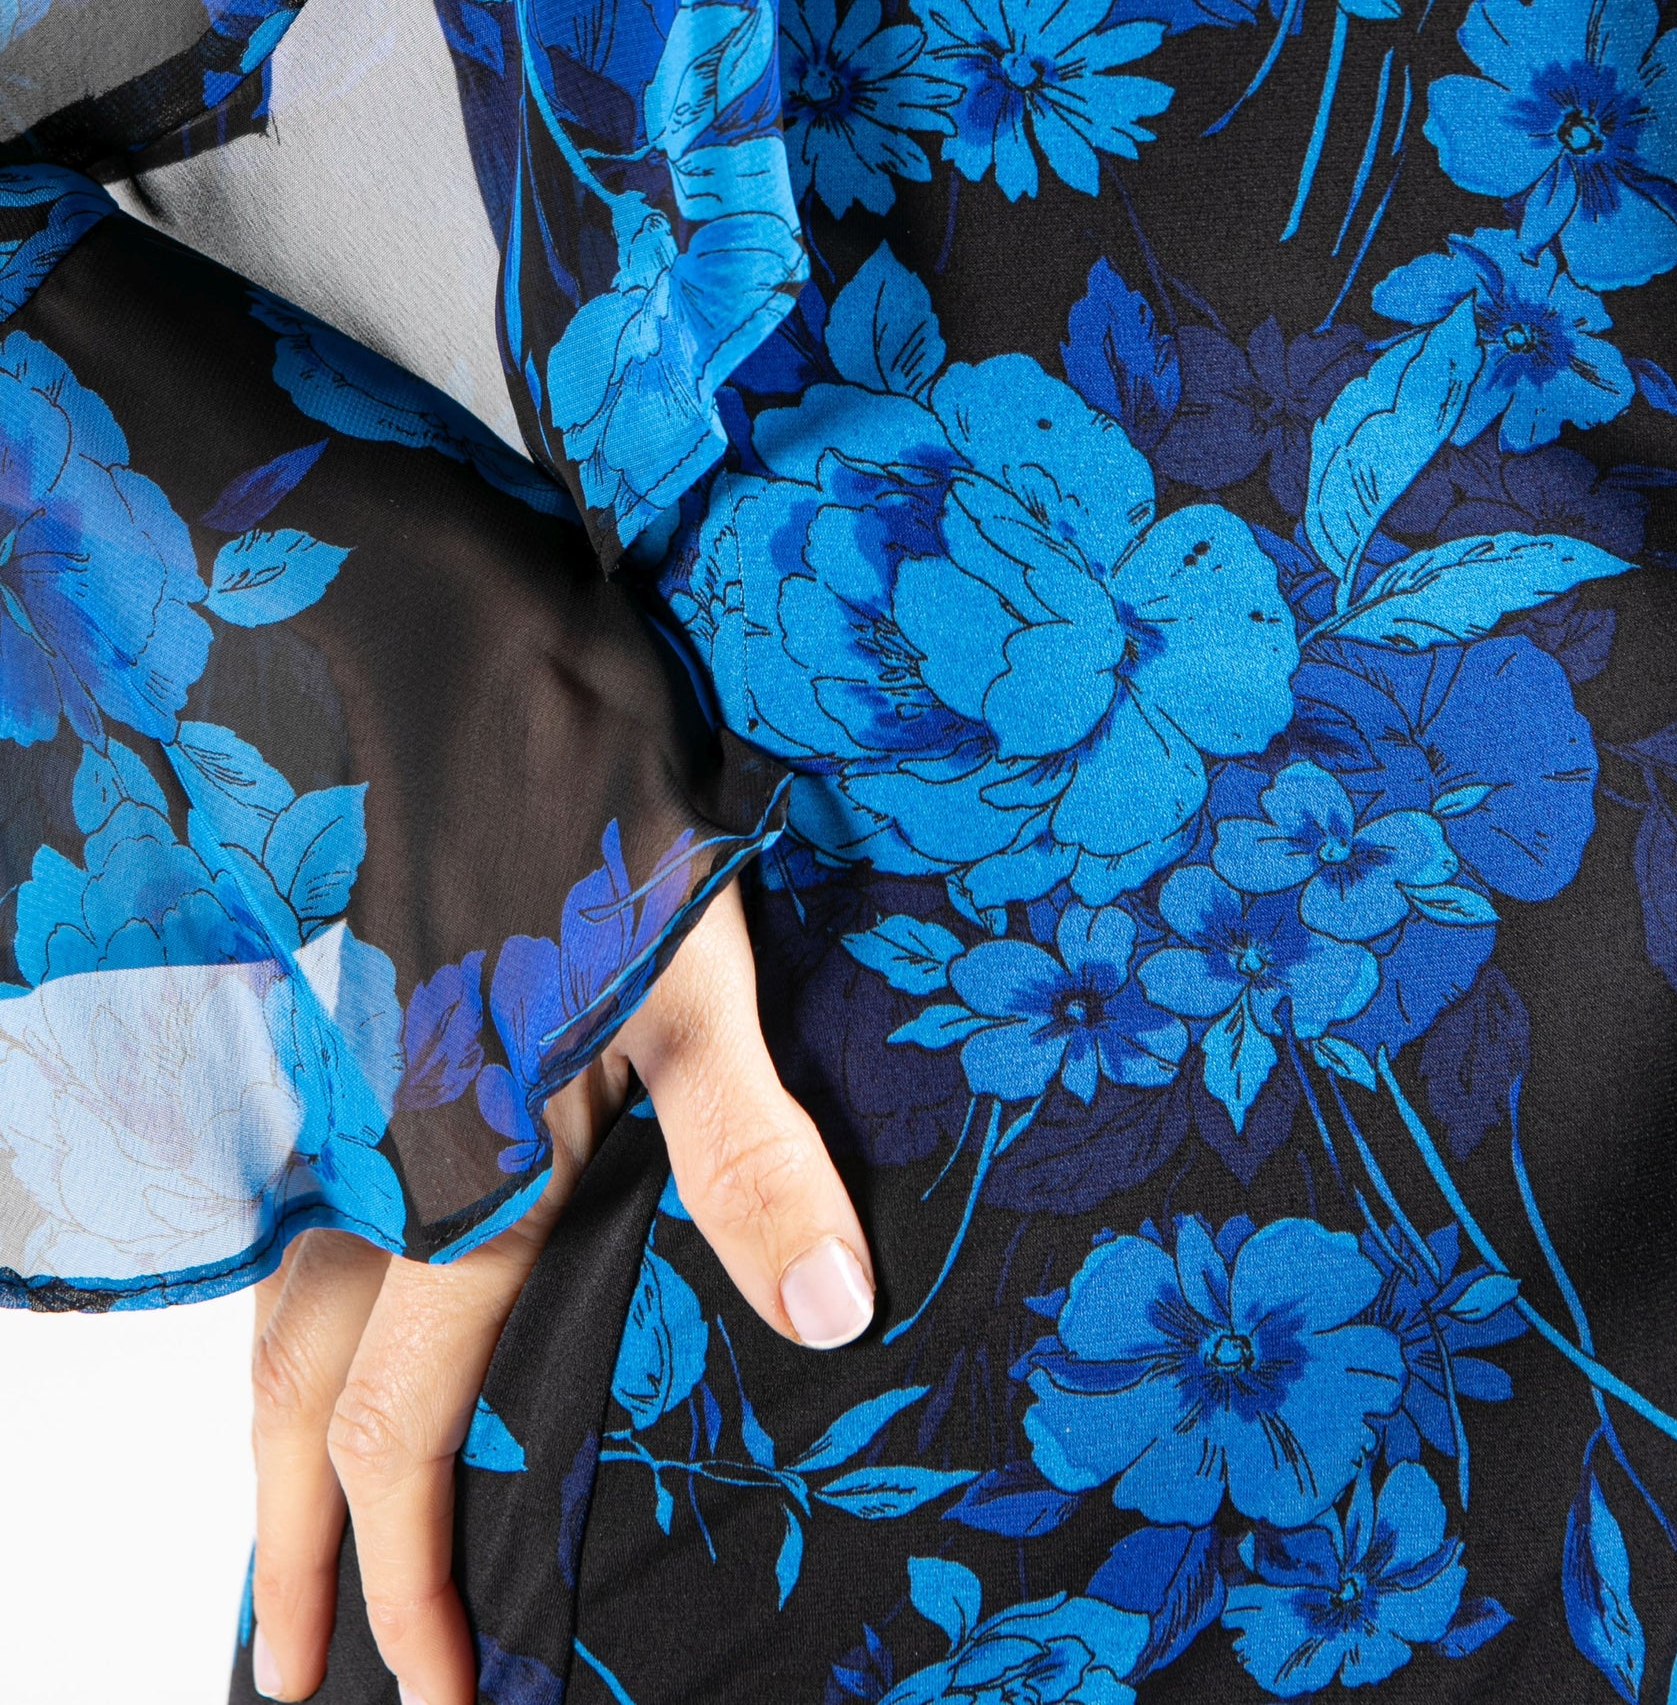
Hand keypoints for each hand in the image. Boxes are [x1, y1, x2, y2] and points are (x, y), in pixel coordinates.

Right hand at [246, 881, 872, 1703]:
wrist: (456, 648)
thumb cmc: (597, 807)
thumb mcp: (698, 975)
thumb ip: (753, 1156)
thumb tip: (832, 1320)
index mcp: (453, 1175)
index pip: (399, 1429)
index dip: (406, 1581)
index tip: (432, 1699)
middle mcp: (367, 1157)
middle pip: (294, 1400)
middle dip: (295, 1556)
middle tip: (287, 1679)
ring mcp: (336, 1094)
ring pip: (274, 1315)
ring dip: (273, 1447)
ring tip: (279, 1542)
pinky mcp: (340, 1037)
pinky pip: (288, 1224)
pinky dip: (284, 1322)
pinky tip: (310, 1331)